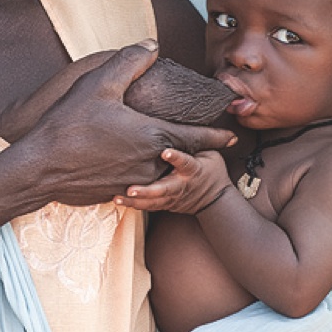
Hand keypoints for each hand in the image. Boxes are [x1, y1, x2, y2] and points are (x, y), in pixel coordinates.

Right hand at [22, 43, 236, 206]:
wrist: (40, 168)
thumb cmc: (68, 125)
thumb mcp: (99, 83)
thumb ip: (130, 61)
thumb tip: (152, 45)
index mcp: (152, 136)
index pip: (197, 137)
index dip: (217, 135)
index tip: (233, 136)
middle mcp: (150, 163)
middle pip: (183, 157)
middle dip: (197, 151)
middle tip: (209, 145)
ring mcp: (134, 182)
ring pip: (162, 173)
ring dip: (171, 165)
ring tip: (172, 154)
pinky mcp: (117, 193)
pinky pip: (141, 183)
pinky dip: (147, 174)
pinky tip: (137, 166)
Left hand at [117, 147, 234, 214]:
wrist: (214, 200)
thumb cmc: (210, 170)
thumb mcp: (209, 155)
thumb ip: (197, 144)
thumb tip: (190, 124)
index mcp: (193, 170)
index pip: (185, 162)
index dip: (176, 157)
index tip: (165, 152)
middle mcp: (180, 186)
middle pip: (163, 189)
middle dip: (147, 191)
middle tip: (131, 189)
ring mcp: (172, 198)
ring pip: (152, 202)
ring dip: (134, 201)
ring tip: (117, 198)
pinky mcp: (165, 205)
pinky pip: (148, 207)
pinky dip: (134, 205)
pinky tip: (118, 200)